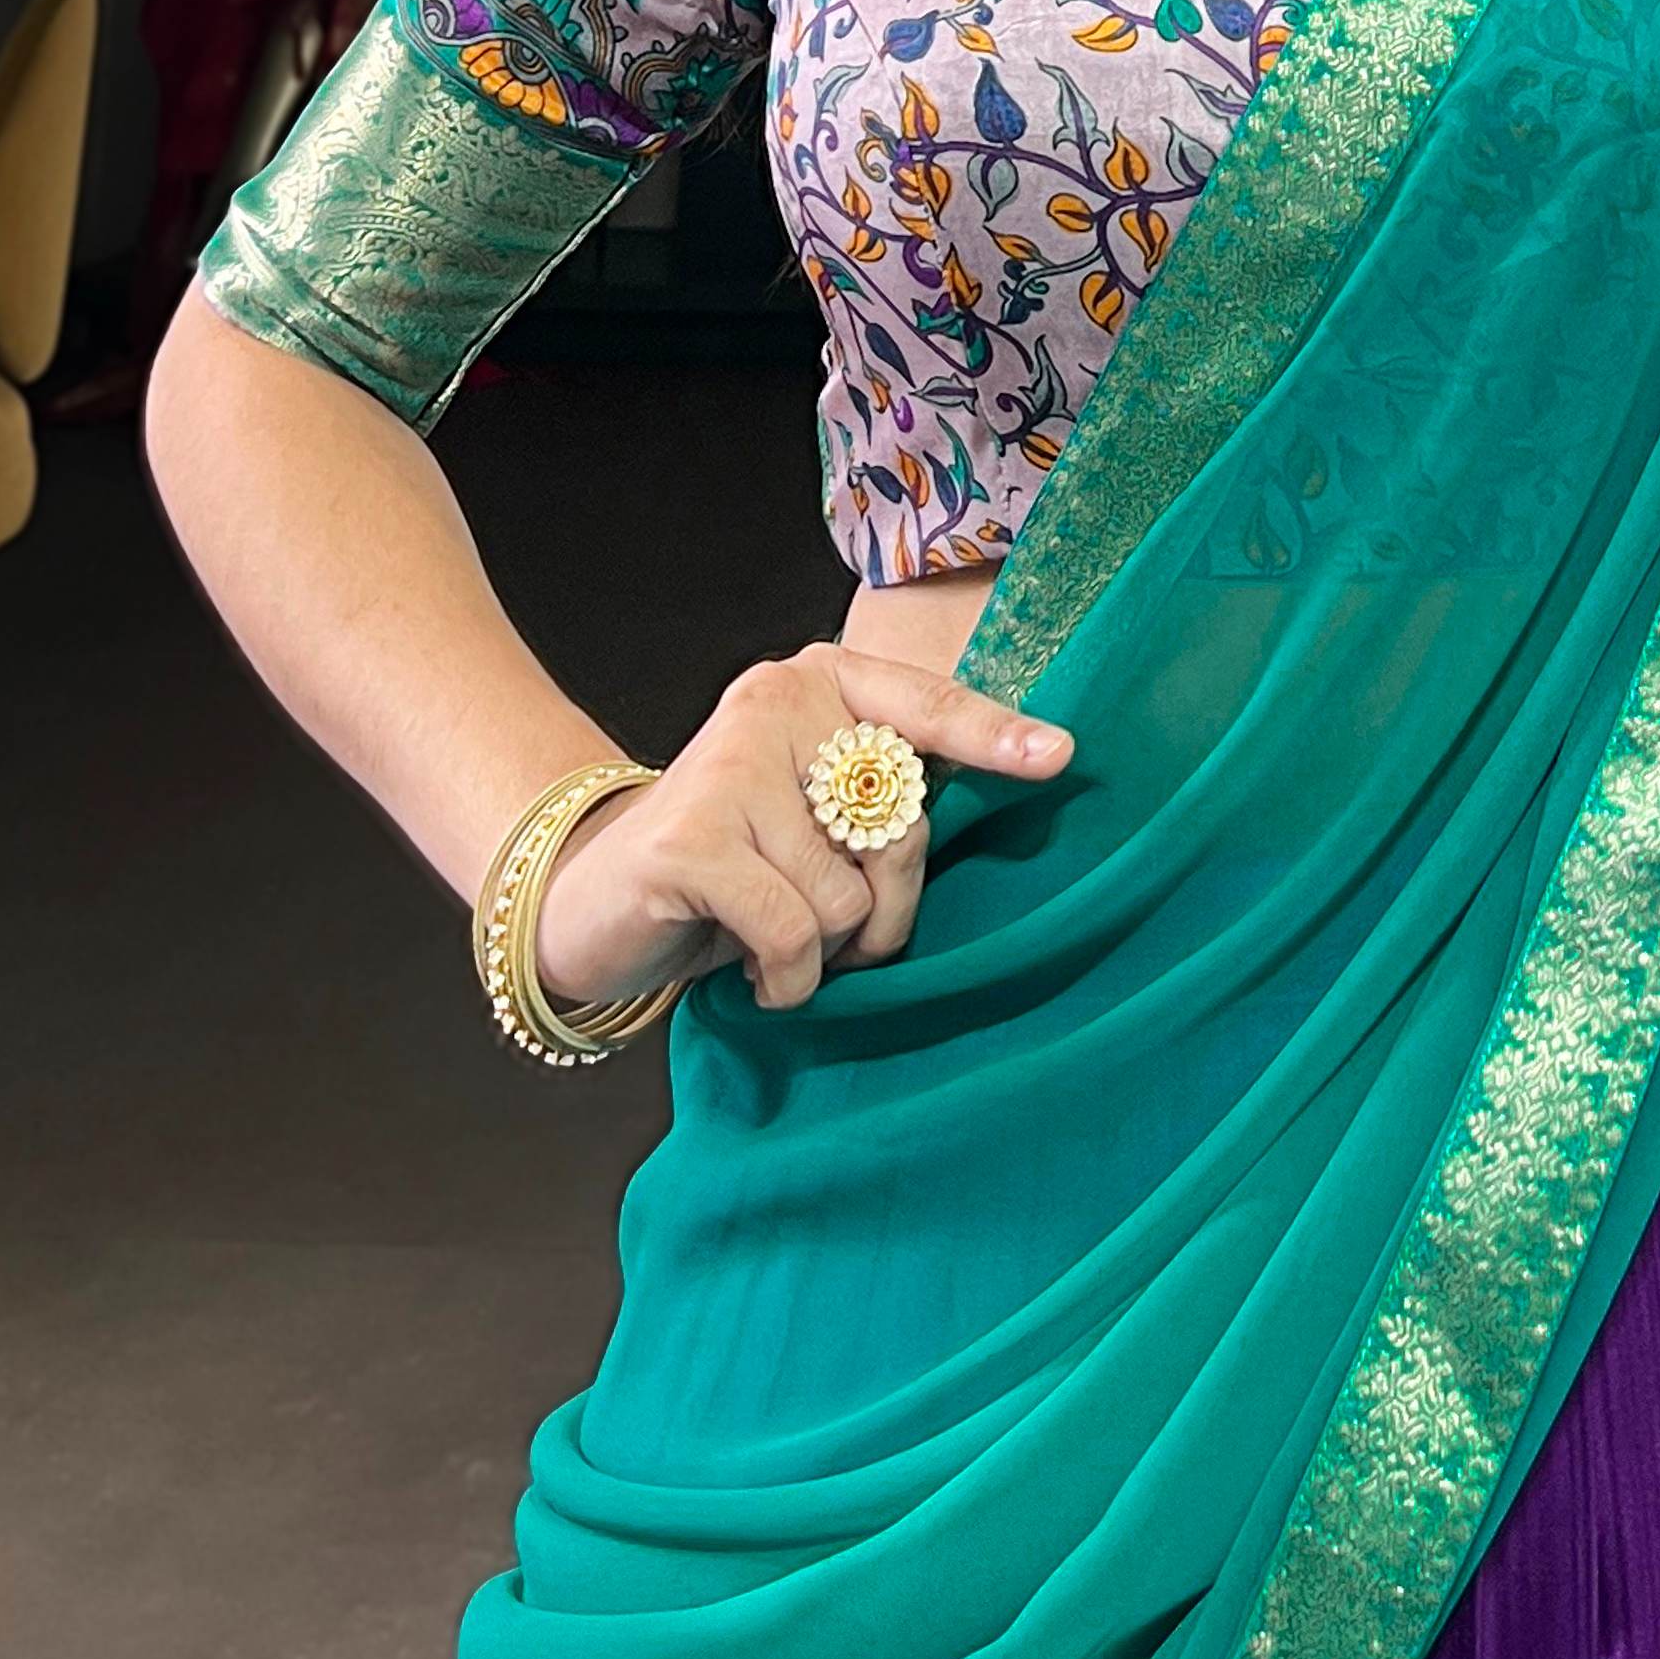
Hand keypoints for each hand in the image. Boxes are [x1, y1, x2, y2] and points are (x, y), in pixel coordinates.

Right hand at [529, 646, 1071, 1015]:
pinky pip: (792, 930)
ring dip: (823, 949)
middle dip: (886, 905)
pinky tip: (752, 969)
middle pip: (899, 826)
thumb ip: (885, 802)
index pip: (925, 706)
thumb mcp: (817, 821)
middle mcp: (776, 701)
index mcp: (820, 683)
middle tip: (836, 931)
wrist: (599, 902)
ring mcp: (729, 763)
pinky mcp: (690, 837)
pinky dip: (784, 975)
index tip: (1060, 756)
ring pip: (846, 892)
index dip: (993, 736)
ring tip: (776, 940)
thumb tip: (993, 801)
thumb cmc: (737, 866)